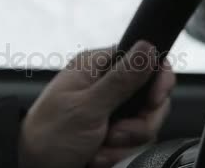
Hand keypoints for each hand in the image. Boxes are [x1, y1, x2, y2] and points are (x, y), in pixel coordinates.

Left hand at [19, 41, 175, 167]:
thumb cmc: (47, 137)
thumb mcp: (86, 107)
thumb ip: (121, 80)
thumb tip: (147, 47)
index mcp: (96, 68)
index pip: (143, 60)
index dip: (157, 80)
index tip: (154, 100)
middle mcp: (105, 87)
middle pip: (150, 98)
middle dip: (137, 124)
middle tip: (115, 133)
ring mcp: (111, 113)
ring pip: (145, 124)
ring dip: (124, 144)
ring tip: (99, 148)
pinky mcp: (112, 136)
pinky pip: (135, 144)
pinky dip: (118, 155)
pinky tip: (97, 157)